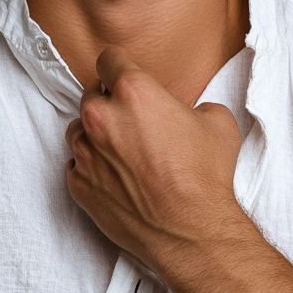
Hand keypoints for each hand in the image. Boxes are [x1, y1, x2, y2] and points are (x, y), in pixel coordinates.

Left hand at [64, 46, 244, 275]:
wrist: (191, 232)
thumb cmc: (206, 177)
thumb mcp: (217, 121)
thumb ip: (193, 104)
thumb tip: (187, 111)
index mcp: (133, 92)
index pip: (108, 59)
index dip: (118, 65)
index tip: (122, 73)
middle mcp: (102, 118)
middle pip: (91, 94)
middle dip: (109, 102)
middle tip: (131, 119)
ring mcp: (85, 153)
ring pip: (78, 128)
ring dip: (95, 133)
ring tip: (121, 149)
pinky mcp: (79, 184)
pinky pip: (76, 164)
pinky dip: (91, 166)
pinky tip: (114, 175)